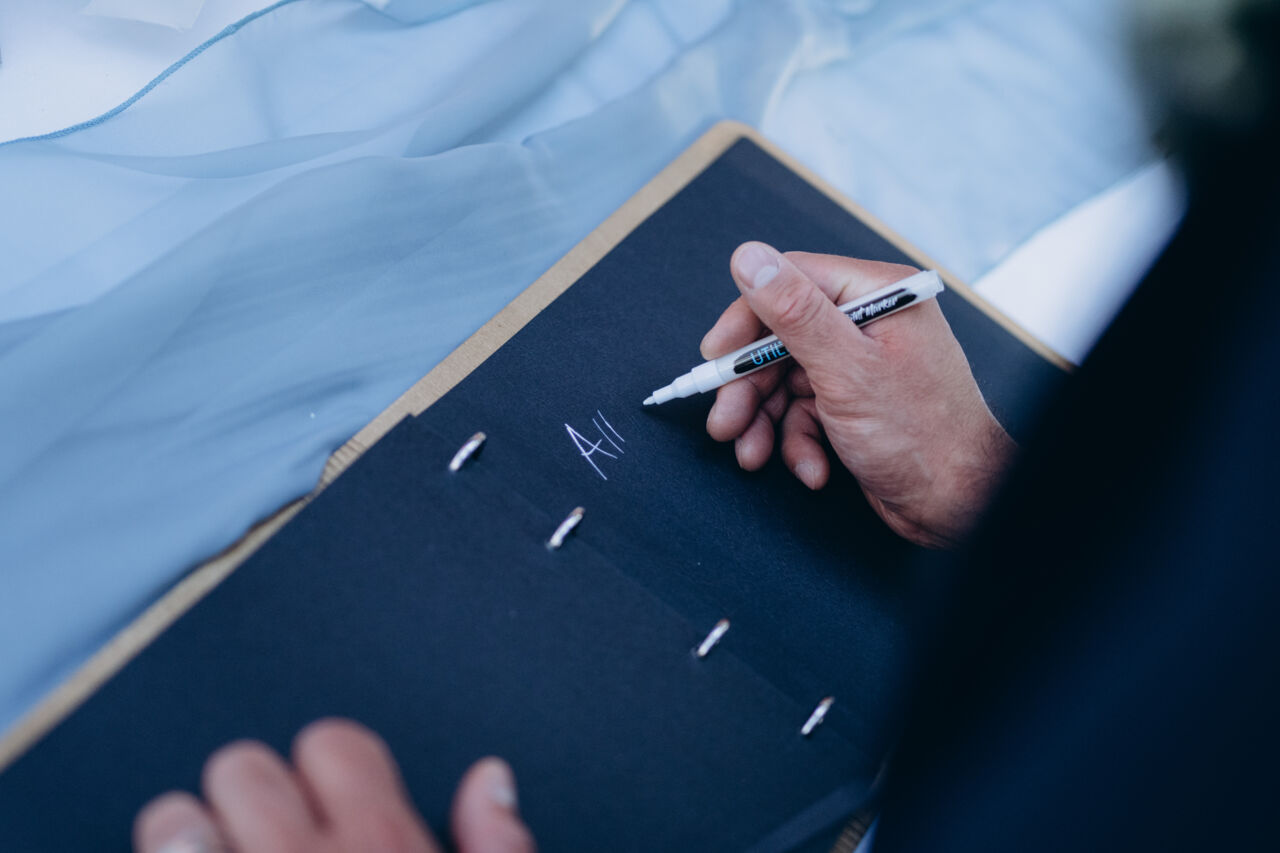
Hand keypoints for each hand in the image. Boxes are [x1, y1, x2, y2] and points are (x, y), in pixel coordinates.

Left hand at [133, 719, 534, 852]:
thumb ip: (501, 846)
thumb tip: (492, 777)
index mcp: (385, 844)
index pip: (334, 745)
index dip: (326, 772)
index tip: (327, 809)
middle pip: (244, 767)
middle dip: (247, 800)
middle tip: (259, 843)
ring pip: (174, 820)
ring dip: (183, 841)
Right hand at [701, 242, 1015, 548]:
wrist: (959, 506)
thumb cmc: (921, 437)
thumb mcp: (845, 369)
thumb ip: (793, 311)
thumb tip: (749, 256)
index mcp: (877, 295)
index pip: (789, 283)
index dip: (745, 321)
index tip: (716, 356)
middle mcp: (869, 323)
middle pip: (780, 339)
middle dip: (748, 387)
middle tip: (724, 423)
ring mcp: (861, 365)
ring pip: (785, 381)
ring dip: (765, 422)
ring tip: (752, 455)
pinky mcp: (855, 404)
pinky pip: (804, 413)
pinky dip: (798, 442)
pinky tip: (811, 468)